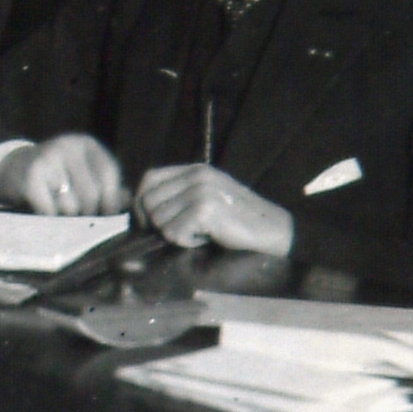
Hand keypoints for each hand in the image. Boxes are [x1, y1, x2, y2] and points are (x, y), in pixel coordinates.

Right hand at [0, 134, 129, 216]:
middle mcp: (68, 146)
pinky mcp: (30, 176)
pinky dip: (48, 216)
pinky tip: (42, 208)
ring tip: (57, 207)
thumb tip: (127, 201)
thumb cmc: (57, 177)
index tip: (104, 213)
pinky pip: (49, 210)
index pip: (110, 176)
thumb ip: (108, 187)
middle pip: (92, 195)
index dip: (111, 201)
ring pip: (71, 206)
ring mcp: (48, 158)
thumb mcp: (84, 174)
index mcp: (86, 144)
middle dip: (87, 212)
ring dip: (65, 216)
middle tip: (76, 212)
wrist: (13, 170)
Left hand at [134, 163, 295, 254]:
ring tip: (198, 233)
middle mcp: (196, 176)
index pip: (149, 178)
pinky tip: (205, 238)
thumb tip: (142, 205)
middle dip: (157, 222)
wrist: (271, 229)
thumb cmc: (237, 219)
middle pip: (149, 200)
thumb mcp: (207, 194)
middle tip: (180, 231)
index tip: (147, 221)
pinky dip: (186, 242)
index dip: (141, 202)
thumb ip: (180, 193)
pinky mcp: (205, 211)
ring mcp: (200, 192)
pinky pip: (174, 233)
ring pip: (159, 220)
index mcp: (194, 170)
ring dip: (175, 234)